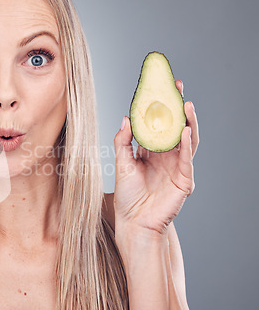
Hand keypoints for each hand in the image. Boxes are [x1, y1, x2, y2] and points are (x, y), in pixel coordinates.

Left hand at [113, 80, 198, 239]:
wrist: (133, 221)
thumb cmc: (127, 196)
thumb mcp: (121, 163)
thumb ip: (122, 141)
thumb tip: (125, 117)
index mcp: (151, 152)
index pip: (158, 125)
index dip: (159, 108)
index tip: (158, 88)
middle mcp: (166, 157)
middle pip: (175, 128)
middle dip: (176, 108)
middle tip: (176, 88)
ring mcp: (178, 168)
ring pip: (186, 140)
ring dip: (187, 122)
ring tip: (185, 105)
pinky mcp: (185, 181)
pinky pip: (188, 159)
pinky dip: (188, 144)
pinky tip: (186, 131)